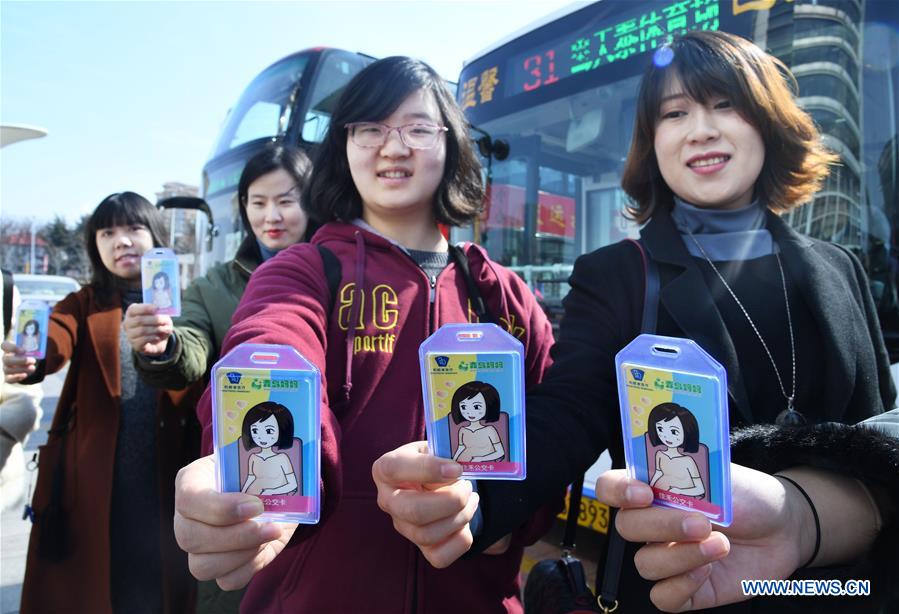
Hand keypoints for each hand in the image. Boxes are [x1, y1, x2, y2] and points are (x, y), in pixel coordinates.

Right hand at [2, 340, 35, 382]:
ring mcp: (5, 367)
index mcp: (8, 347)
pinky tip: (24, 375)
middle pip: (6, 359)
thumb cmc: (27, 350)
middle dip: (20, 361)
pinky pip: (9, 379)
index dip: (12, 348)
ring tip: (33, 368)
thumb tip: (34, 331)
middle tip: (33, 360)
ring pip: (8, 370)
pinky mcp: (8, 377)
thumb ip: (29, 338)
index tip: (23, 350)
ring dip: (21, 369)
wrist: (28, 361)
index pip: (4, 345)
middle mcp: (5, 357)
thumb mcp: (28, 343)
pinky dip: (16, 378)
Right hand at [123, 303, 172, 355]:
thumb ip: (161, 312)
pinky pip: (143, 340)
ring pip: (142, 330)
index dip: (145, 308)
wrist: (158, 340)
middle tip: (166, 321)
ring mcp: (129, 334)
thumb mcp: (161, 316)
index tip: (157, 308)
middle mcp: (127, 323)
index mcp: (131, 312)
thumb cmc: (157, 324)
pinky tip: (158, 337)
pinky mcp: (135, 344)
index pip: (134, 309)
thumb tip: (162, 311)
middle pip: (139, 320)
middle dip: (155, 320)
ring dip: (156, 329)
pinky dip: (153, 338)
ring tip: (165, 330)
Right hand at [174, 455, 296, 589]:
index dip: (222, 508)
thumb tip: (271, 488)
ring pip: (202, 566)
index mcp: (191, 482)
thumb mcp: (257, 462)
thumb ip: (259, 470)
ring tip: (270, 536)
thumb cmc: (258, 471)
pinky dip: (250, 567)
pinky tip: (265, 548)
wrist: (268, 490)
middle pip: (191, 538)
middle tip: (272, 527)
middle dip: (238, 536)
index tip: (257, 506)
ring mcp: (197, 546)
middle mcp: (185, 517)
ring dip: (243, 555)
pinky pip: (226, 580)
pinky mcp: (217, 566)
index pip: (189, 500)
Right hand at [372, 441, 477, 567]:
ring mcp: (402, 526)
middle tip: (467, 487)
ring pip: (427, 534)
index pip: (394, 469)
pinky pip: (439, 557)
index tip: (456, 469)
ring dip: (460, 517)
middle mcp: (388, 500)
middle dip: (451, 500)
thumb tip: (458, 468)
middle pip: (413, 511)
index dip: (429, 469)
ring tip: (471, 498)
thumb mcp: (434, 446)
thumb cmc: (435, 459)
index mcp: (385, 469)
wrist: (437, 480)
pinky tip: (466, 521)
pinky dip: (461, 540)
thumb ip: (443, 452)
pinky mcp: (420, 548)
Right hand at [595, 464, 803, 611]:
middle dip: (662, 526)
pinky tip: (709, 569)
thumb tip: (662, 485)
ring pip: (645, 565)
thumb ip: (686, 478)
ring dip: (682, 556)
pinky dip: (683, 585)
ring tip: (720, 544)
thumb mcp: (718, 476)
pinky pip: (663, 597)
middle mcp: (653, 525)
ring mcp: (667, 557)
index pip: (611, 487)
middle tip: (701, 523)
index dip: (617, 491)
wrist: (783, 527)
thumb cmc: (748, 497)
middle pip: (626, 527)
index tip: (644, 494)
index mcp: (652, 490)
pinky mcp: (686, 589)